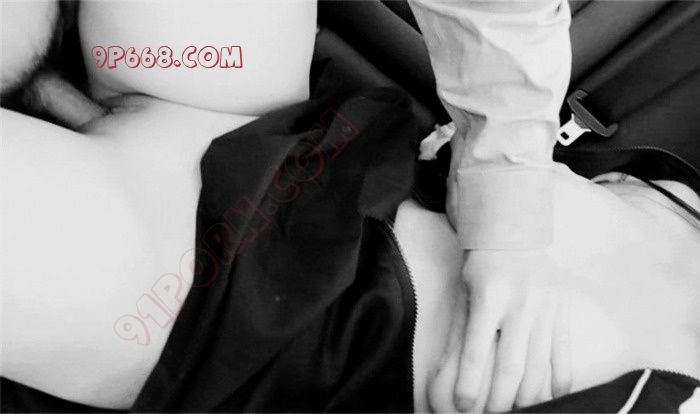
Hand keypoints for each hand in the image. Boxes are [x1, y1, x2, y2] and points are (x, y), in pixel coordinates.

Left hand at [428, 249, 571, 412]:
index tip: (463, 405)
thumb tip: (447, 375)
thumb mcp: (463, 294)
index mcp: (490, 297)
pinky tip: (551, 397)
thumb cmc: (481, 267)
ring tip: (516, 410)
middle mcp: (521, 304)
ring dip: (528, 397)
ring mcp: (547, 309)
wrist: (515, 234)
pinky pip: (563, 354)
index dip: (469, 384)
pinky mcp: (563, 312)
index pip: (478, 352)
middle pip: (512, 367)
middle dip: (500, 399)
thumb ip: (460, 332)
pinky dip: (559, 381)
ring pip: (540, 366)